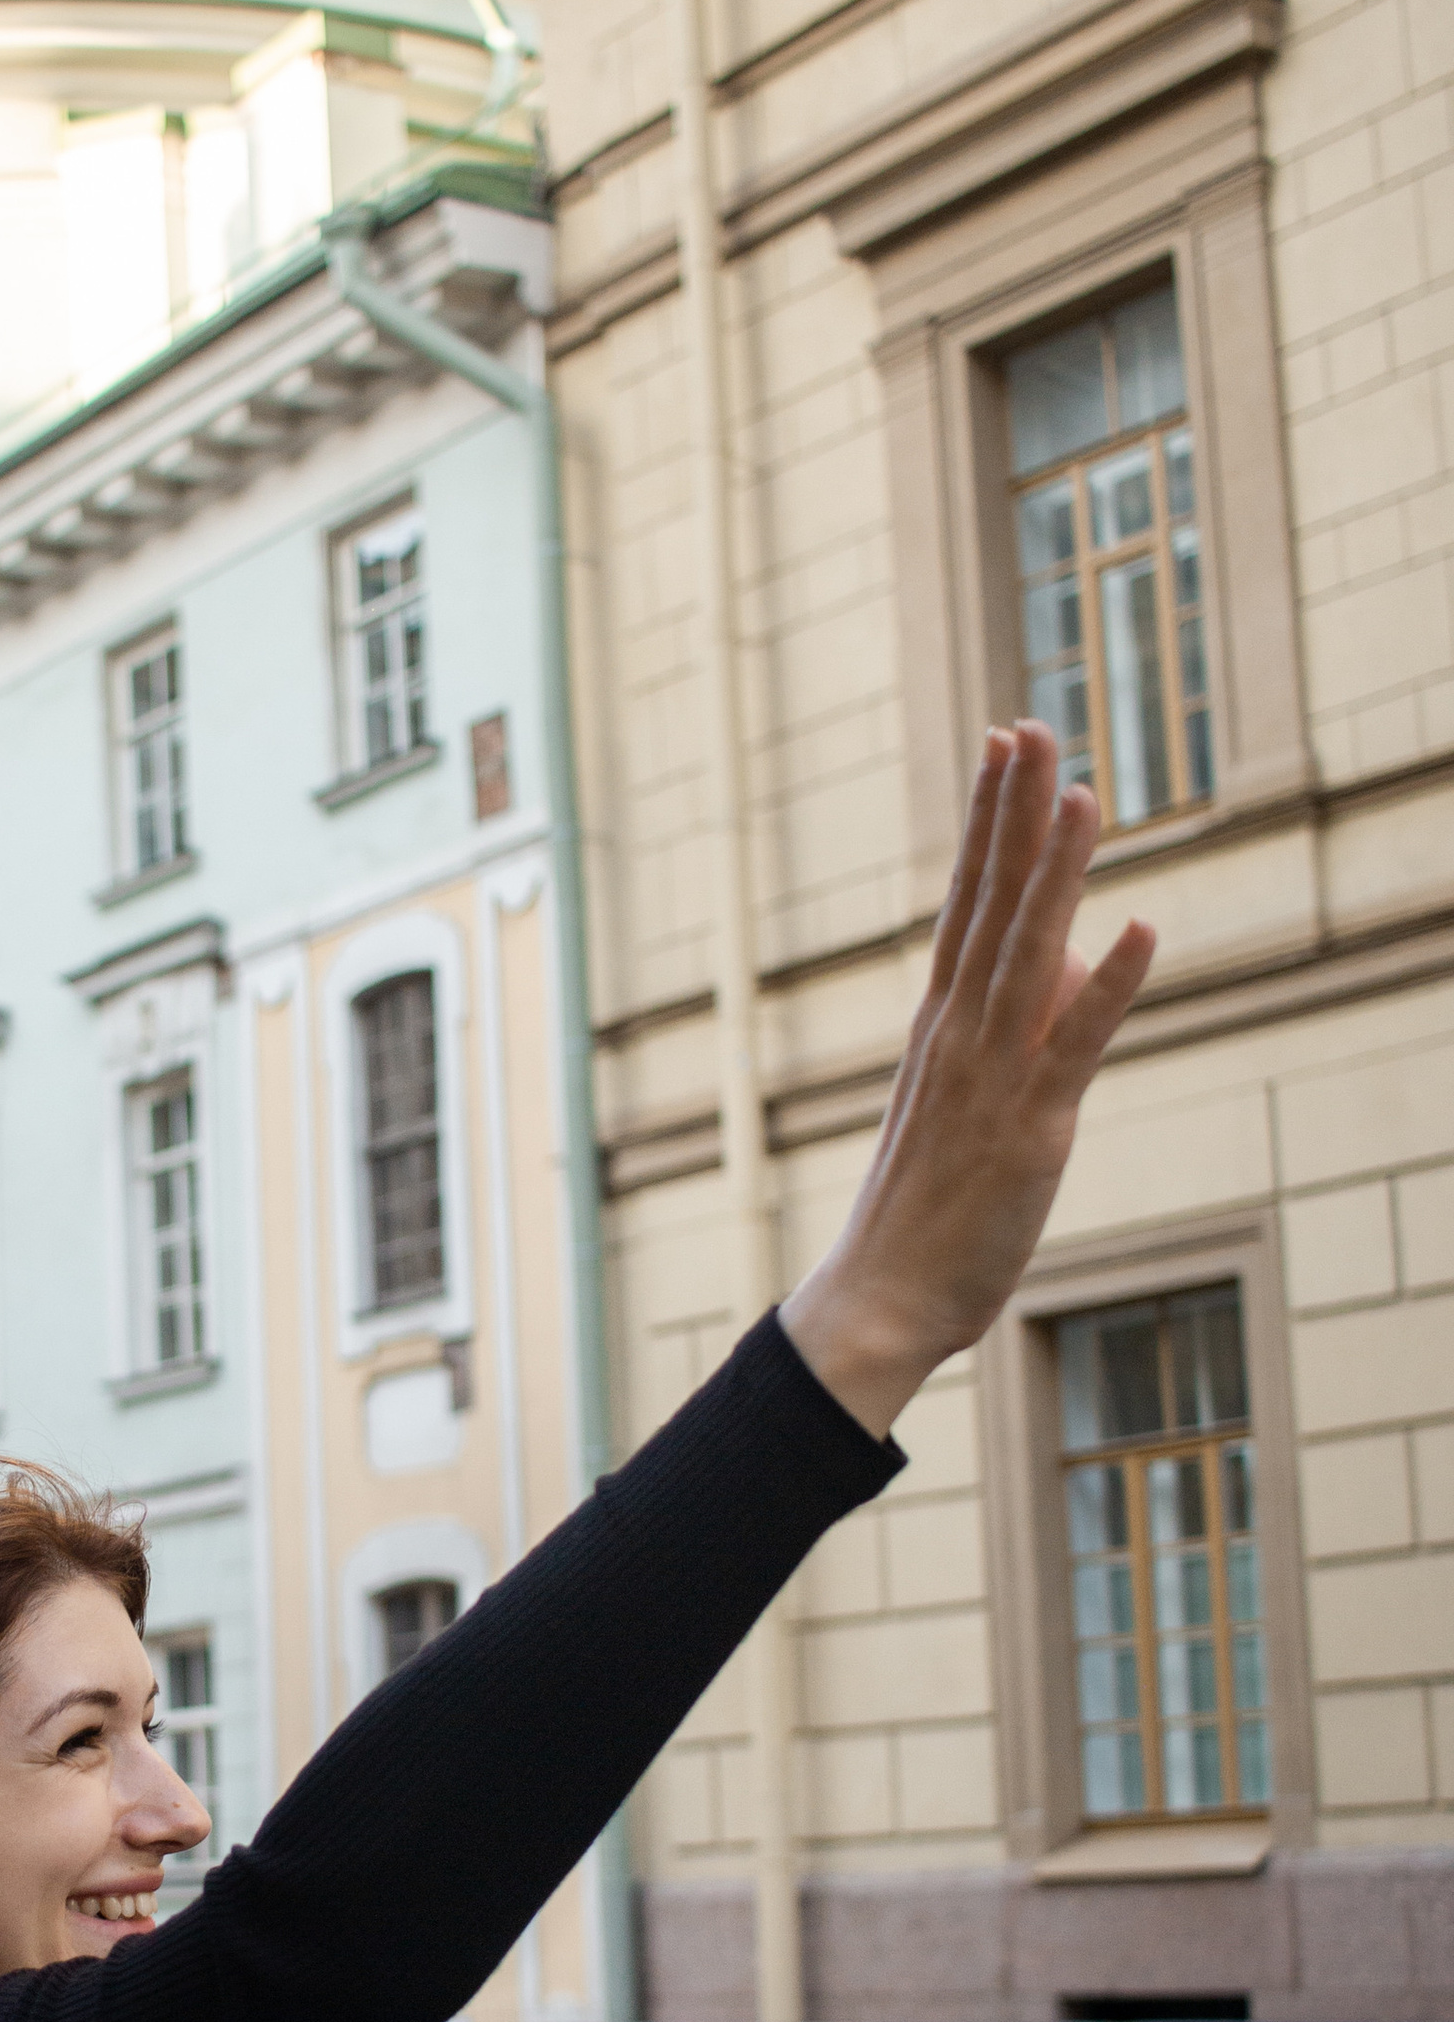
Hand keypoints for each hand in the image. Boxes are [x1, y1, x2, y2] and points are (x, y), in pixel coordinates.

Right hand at [781, 723, 1154, 1438]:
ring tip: (1083, 793)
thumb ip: (1025, 1023)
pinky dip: (1114, 983)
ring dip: (1056, 872)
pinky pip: (1076, 1041)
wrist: (877, 1296)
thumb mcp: (973, 1101)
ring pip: (1029, 952)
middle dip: (1013, 811)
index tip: (1002, 741)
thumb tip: (1091, 959)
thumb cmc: (926, 1208)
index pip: (967, 897)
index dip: (989, 817)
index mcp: (941, 1022)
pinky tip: (1144, 925)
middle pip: (990, 901)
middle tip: (1032, 725)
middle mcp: (960, 1031)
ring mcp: (992, 1073)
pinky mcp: (1030, 1123)